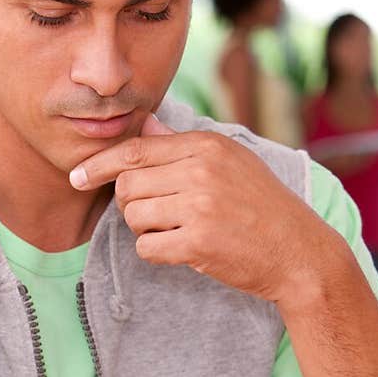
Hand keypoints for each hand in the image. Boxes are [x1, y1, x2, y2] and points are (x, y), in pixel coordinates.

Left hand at [70, 115, 331, 307]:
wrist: (299, 252)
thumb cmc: (262, 206)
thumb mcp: (231, 162)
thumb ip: (183, 145)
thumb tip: (146, 124)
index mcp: (206, 146)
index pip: (136, 149)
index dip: (99, 164)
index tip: (78, 176)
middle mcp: (201, 170)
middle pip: (127, 185)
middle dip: (132, 203)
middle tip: (160, 214)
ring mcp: (200, 207)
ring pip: (134, 216)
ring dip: (147, 229)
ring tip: (180, 230)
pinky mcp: (198, 243)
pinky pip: (147, 247)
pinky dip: (158, 252)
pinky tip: (184, 249)